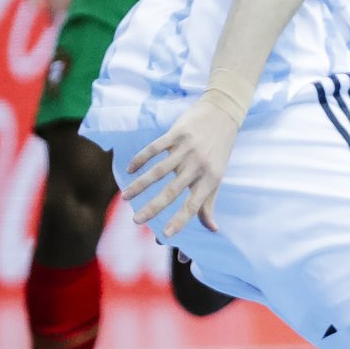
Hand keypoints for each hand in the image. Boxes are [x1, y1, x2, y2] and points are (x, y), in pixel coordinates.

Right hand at [125, 99, 240, 236]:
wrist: (223, 113)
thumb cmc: (219, 150)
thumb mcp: (217, 176)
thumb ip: (209, 202)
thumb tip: (212, 228)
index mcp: (210, 179)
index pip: (194, 204)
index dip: (180, 220)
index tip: (165, 235)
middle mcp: (198, 166)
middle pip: (172, 191)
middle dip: (153, 208)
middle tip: (136, 221)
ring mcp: (187, 149)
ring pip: (159, 171)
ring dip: (141, 185)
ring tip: (126, 197)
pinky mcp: (177, 134)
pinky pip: (155, 148)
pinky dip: (141, 159)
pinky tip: (130, 170)